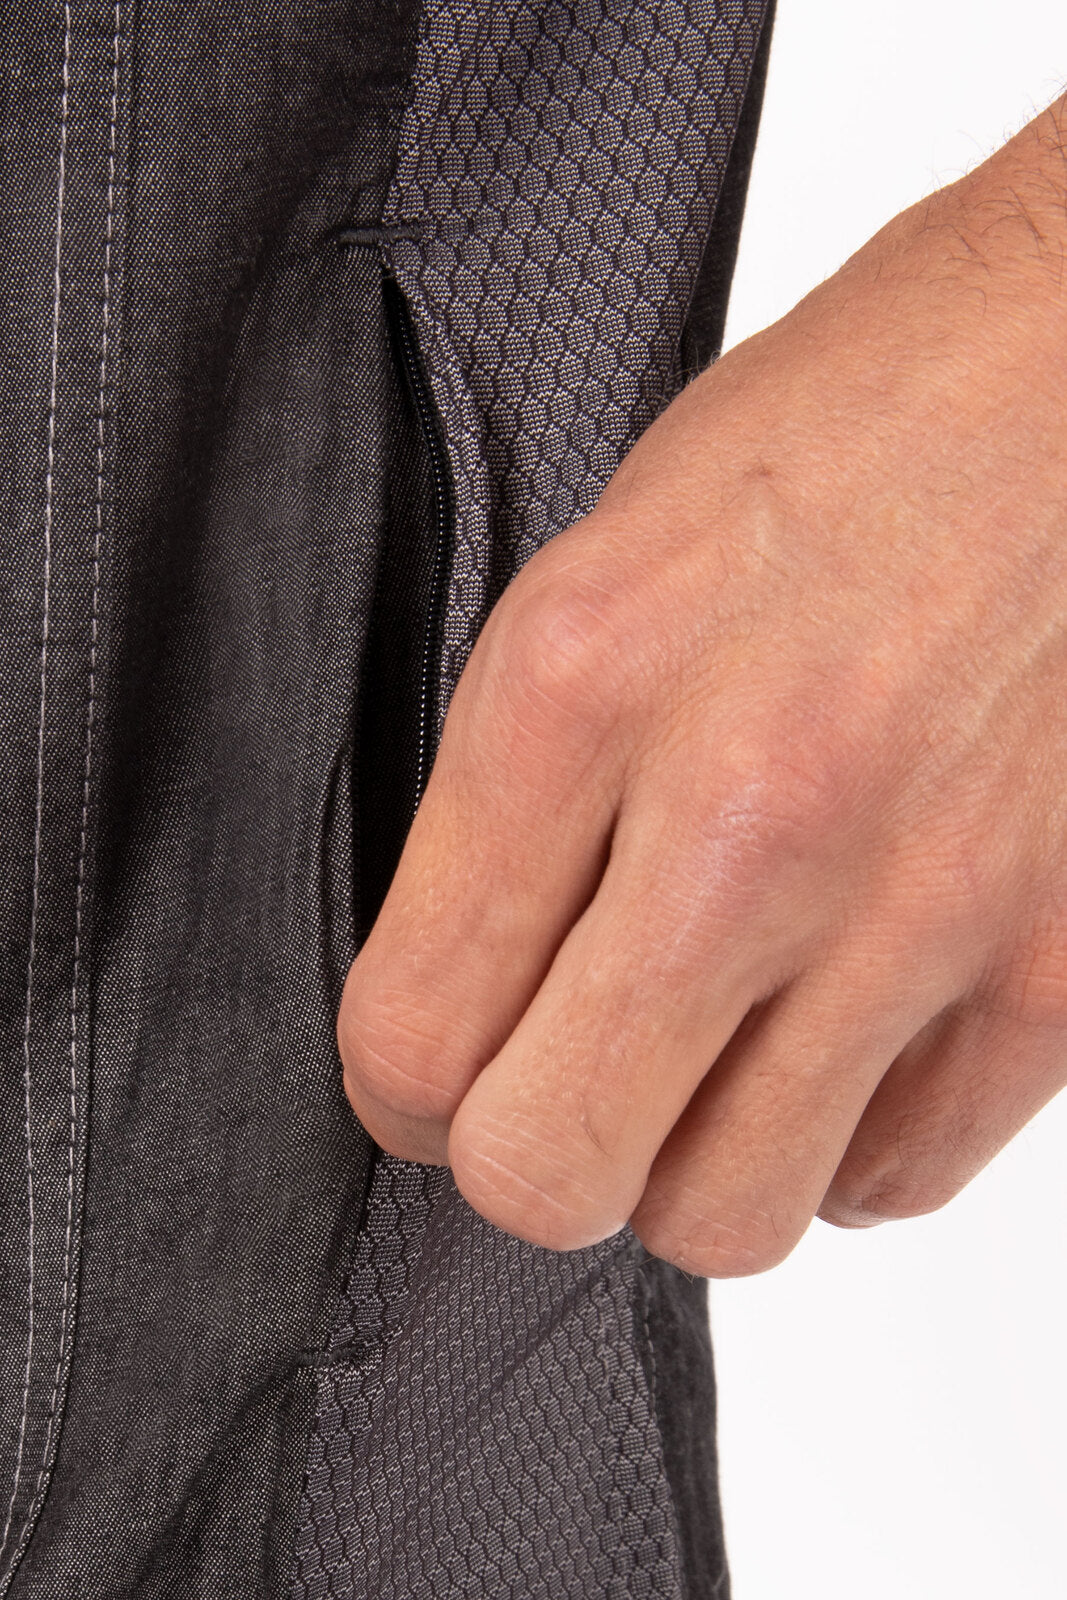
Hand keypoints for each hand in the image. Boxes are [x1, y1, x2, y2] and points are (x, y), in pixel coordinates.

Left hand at [337, 96, 1066, 1275]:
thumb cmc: (843, 440)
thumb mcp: (600, 571)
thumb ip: (514, 804)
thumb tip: (471, 994)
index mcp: (584, 689)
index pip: (416, 1034)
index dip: (402, 1085)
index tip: (432, 1063)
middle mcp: (749, 814)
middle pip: (549, 1171)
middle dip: (529, 1146)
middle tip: (559, 1073)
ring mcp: (920, 903)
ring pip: (723, 1217)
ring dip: (687, 1159)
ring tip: (711, 1052)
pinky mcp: (1054, 965)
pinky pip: (894, 1178)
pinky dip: (842, 1136)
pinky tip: (836, 1026)